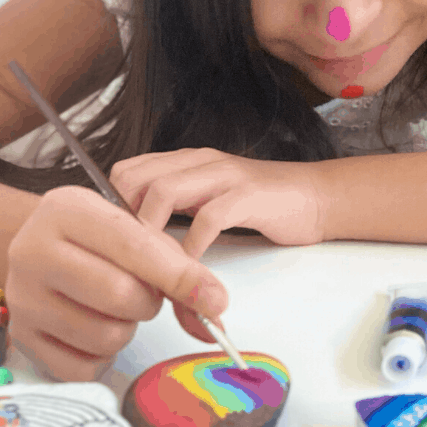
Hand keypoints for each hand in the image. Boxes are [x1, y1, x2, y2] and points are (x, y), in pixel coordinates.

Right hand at [4, 185, 228, 381]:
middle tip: (139, 295)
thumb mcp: (133, 234)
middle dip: (147, 303)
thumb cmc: (94, 243)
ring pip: (106, 337)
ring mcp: (23, 299)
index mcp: (65, 211)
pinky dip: (102, 358)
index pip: (133, 247)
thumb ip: (178, 270)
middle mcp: (33, 252)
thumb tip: (214, 312)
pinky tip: (92, 332)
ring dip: (125, 330)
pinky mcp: (23, 338)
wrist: (37, 252)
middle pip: (120, 296)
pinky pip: (85, 368)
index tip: (215, 299)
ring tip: (110, 310)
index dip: (180, 276)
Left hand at [109, 148, 324, 258]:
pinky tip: (191, 265)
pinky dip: (193, 245)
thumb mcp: (206, 201)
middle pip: (135, 178)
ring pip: (164, 192)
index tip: (115, 242)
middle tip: (128, 257)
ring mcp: (223, 176)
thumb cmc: (257, 205)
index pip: (126, 171)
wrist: (313, 198)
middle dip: (123, 220)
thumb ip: (175, 208)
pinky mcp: (248, 196)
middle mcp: (198, 161)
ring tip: (151, 263)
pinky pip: (208, 218)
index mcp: (184, 161)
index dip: (113, 207)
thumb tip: (136, 240)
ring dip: (151, 232)